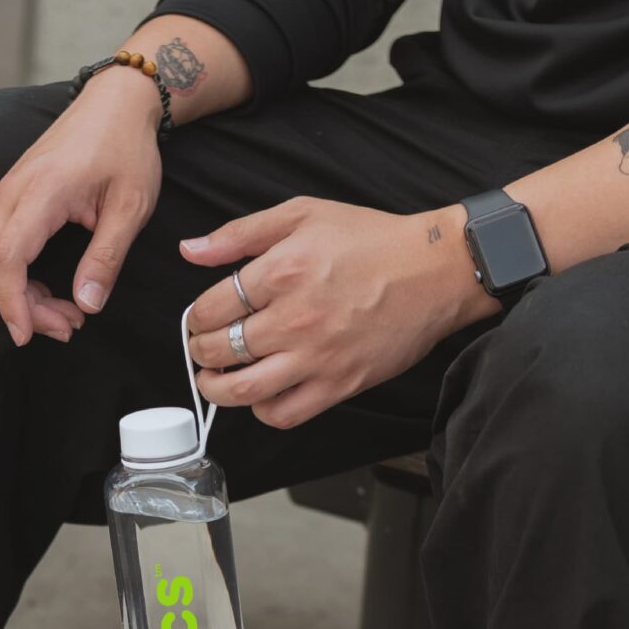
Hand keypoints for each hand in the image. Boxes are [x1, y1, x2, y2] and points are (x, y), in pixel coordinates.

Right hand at [0, 71, 165, 343]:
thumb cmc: (125, 147)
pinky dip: (19, 274)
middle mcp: (12, 194)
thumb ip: (106, 258)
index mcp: (40, 194)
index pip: (8, 261)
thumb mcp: (130, 207)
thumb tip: (87, 305)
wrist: (116, 102)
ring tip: (66, 312)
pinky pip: (0, 245)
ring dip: (21, 294)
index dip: (13, 304)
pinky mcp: (11, 196)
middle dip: (23, 307)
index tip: (28, 335)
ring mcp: (6, 194)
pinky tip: (51, 287)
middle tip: (68, 327)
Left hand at [181, 198, 497, 429]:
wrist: (439, 269)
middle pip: (218, 350)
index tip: (201, 319)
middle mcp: (295, 317)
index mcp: (282, 271)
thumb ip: (239, 234)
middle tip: (204, 346)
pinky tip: (261, 393)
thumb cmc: (373, 240)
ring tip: (214, 378)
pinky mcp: (341, 383)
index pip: (210, 309)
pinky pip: (285, 414)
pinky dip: (263, 410)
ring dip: (216, 389)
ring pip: (242, 391)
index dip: (196, 317)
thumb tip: (189, 250)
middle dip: (199, 351)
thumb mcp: (303, 214)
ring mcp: (318, 355)